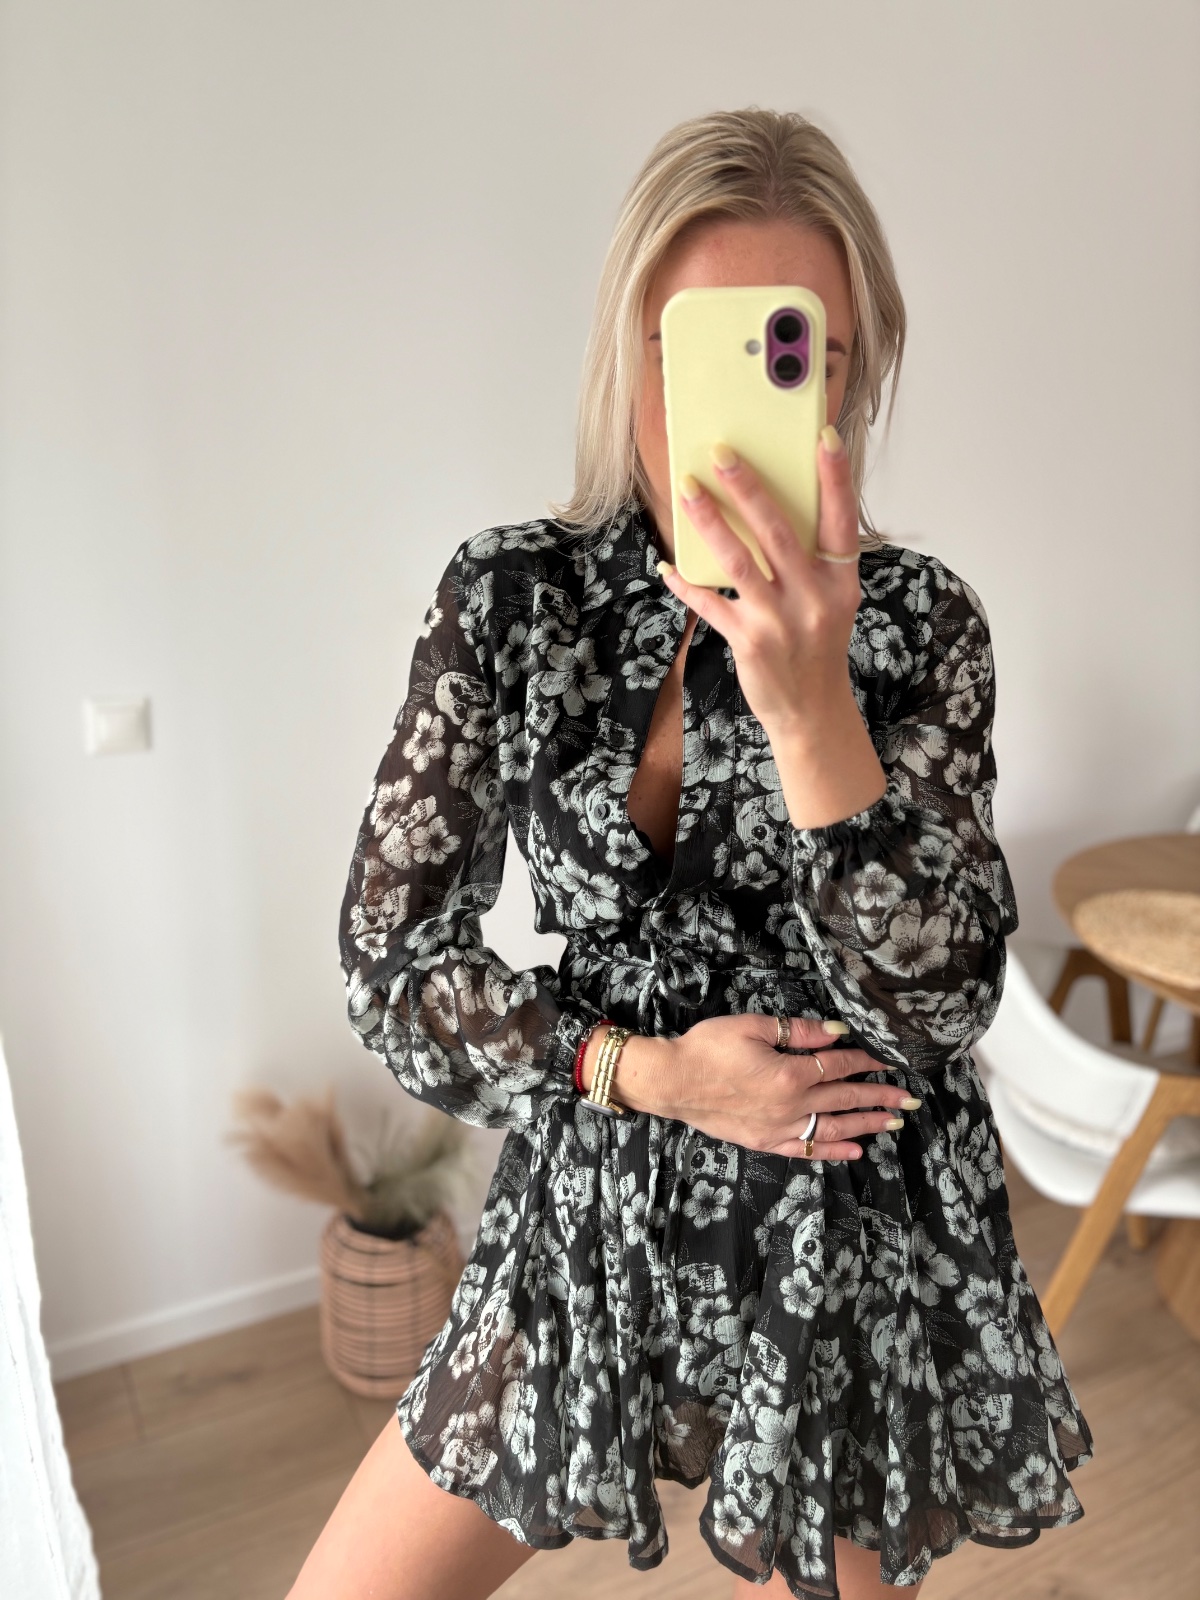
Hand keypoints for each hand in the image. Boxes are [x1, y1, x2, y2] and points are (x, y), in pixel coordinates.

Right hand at [596, 1015, 918, 1161]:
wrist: (672, 1082)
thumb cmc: (708, 1048)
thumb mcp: (752, 1026)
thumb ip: (798, 1031)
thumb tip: (837, 1033)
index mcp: (791, 1074)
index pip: (839, 1066)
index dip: (866, 1061)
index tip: (888, 1060)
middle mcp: (791, 1106)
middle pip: (845, 1101)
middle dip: (880, 1098)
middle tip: (909, 1099)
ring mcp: (779, 1129)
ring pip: (834, 1129)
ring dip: (866, 1126)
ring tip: (892, 1122)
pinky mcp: (764, 1142)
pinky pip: (805, 1150)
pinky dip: (831, 1152)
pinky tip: (853, 1152)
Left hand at [658, 429, 887, 828]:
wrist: (812, 711)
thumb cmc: (817, 646)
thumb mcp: (830, 602)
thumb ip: (811, 562)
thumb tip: (769, 510)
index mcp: (840, 581)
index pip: (841, 520)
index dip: (835, 478)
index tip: (823, 437)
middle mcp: (813, 597)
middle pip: (778, 530)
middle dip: (747, 487)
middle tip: (721, 453)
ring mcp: (780, 620)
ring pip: (739, 560)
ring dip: (709, 521)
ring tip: (687, 490)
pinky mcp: (749, 641)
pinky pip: (711, 603)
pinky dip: (686, 584)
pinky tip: (668, 566)